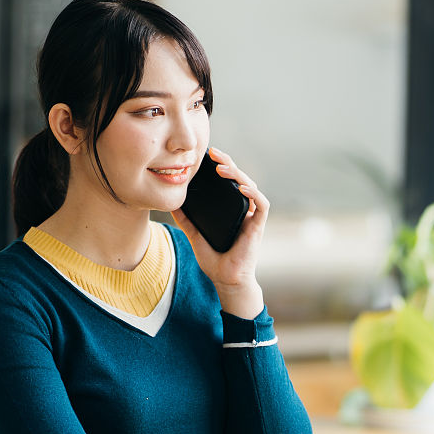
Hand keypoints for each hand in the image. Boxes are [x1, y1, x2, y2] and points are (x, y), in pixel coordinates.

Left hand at [171, 147, 267, 318]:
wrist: (226, 280)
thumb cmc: (214, 259)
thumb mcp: (195, 234)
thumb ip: (186, 219)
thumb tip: (172, 202)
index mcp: (231, 209)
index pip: (229, 182)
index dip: (222, 166)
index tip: (208, 156)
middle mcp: (243, 210)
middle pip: (240, 179)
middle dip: (228, 163)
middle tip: (214, 153)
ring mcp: (251, 217)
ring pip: (251, 187)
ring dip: (238, 175)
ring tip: (222, 168)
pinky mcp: (257, 227)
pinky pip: (261, 205)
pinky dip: (253, 194)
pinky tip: (242, 188)